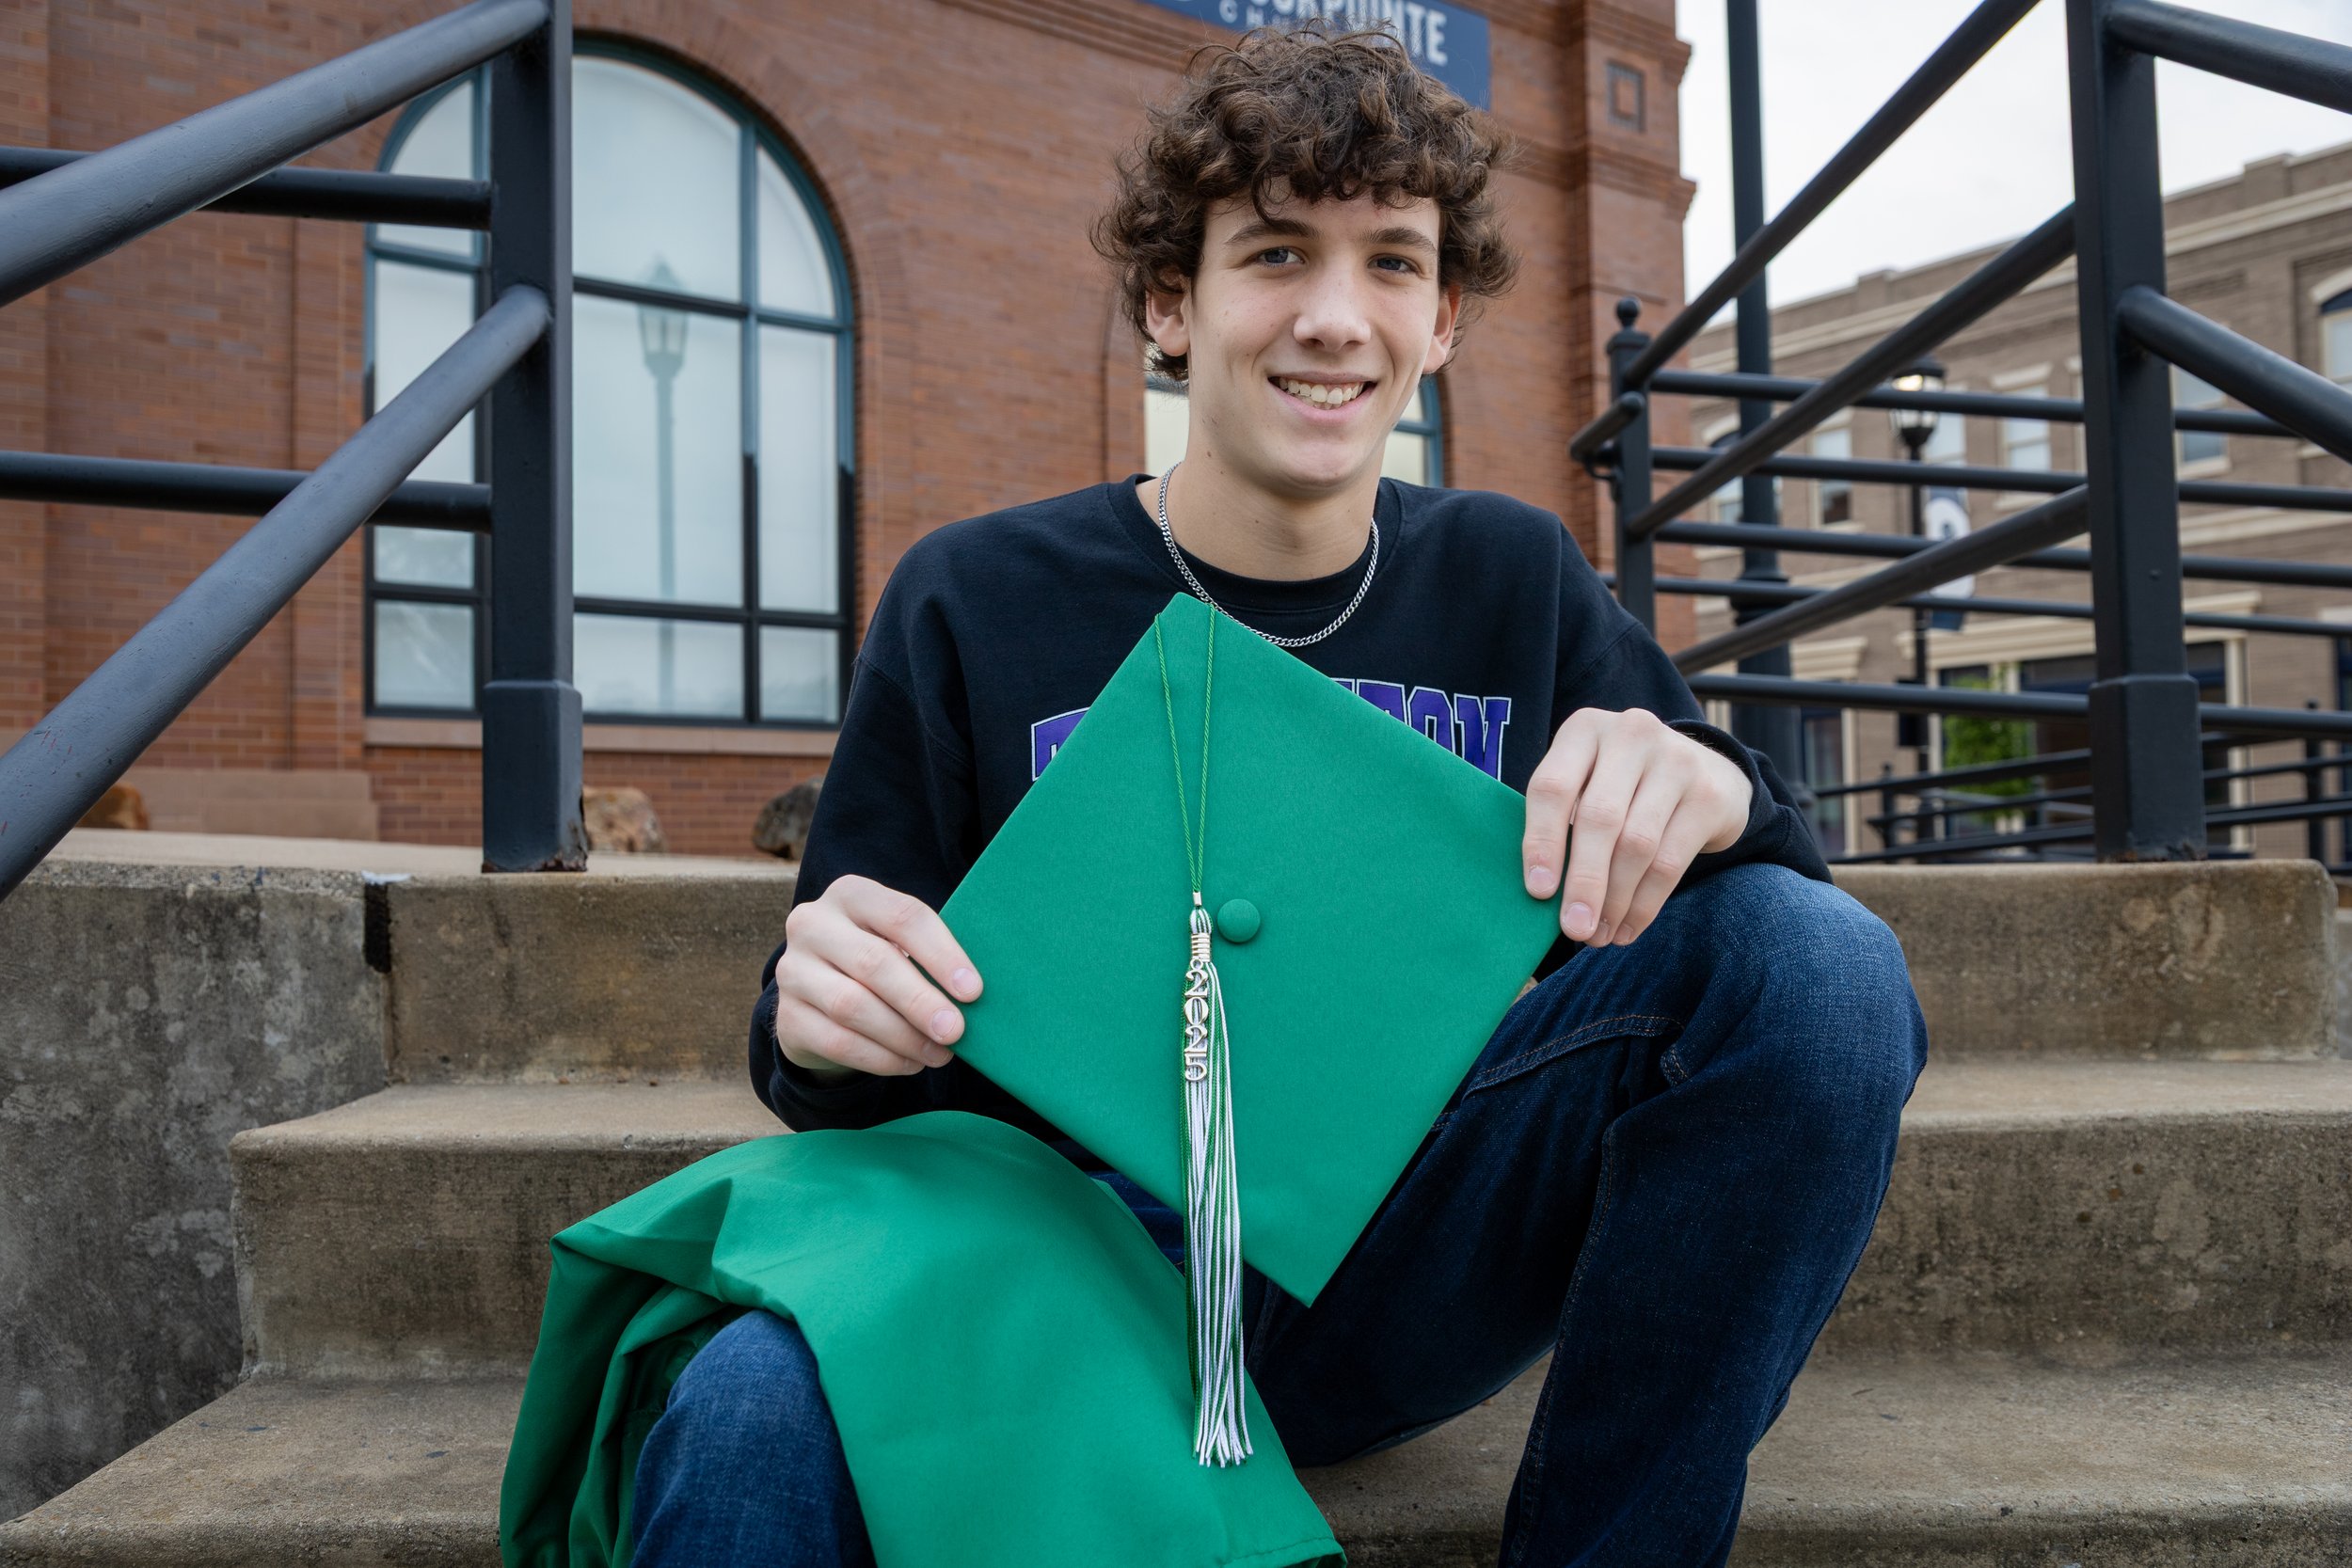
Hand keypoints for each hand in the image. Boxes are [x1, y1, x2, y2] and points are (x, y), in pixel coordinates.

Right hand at [771, 874, 982, 1079]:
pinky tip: (910, 1063)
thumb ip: (929, 958)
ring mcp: (793, 971)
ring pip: (853, 1006)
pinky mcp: (787, 1016)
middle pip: (874, 962)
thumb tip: (973, 995)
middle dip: (921, 1001)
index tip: (973, 990)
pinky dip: (881, 1058)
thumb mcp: (899, 943)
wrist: (821, 995)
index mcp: (850, 894)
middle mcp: (812, 924)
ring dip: (904, 1036)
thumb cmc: (880, 960)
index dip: (941, 954)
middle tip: (956, 1030)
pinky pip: (838, 1042)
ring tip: (940, 1053)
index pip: (902, 916)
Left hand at [1521, 708, 1752, 949]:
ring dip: (1615, 900)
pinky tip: (1627, 927)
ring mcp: (1676, 760)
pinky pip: (1670, 862)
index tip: (1538, 892)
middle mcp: (1631, 734)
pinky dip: (1644, 904)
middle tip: (1573, 929)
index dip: (1542, 842)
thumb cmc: (1623, 787)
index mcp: (1584, 730)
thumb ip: (1562, 821)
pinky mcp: (1709, 795)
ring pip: (1636, 845)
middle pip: (1599, 819)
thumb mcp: (1588, 782)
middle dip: (1584, 882)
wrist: (1706, 772)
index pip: (1553, 788)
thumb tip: (1540, 895)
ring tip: (1598, 935)